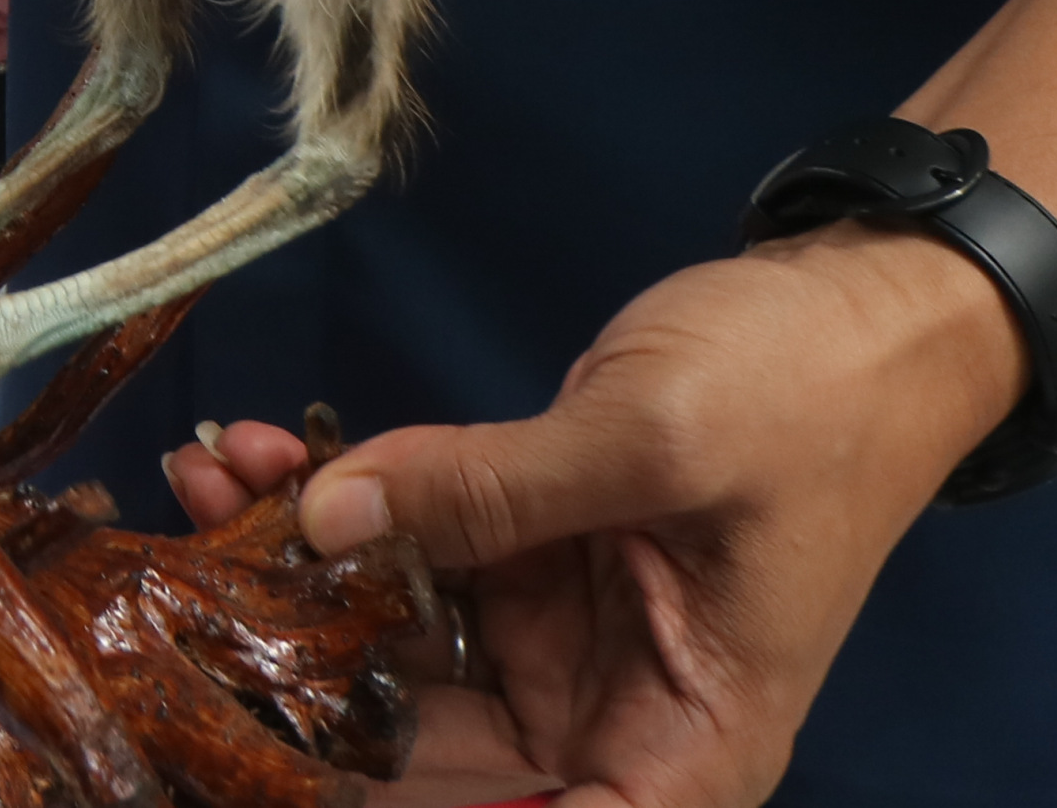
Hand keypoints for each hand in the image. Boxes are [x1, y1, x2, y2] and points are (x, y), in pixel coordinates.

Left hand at [171, 228, 1027, 807]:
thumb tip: (325, 523)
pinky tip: (258, 449)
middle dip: (299, 674)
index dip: (389, 800)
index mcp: (679, 754)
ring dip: (294, 568)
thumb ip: (487, 490)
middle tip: (185, 590)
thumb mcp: (654, 442)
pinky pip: (409, 550)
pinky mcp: (526, 552)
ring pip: (394, 638)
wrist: (871, 299)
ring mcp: (559, 633)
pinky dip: (339, 502)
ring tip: (203, 478)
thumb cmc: (813, 394)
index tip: (268, 752)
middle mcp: (609, 718)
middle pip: (422, 749)